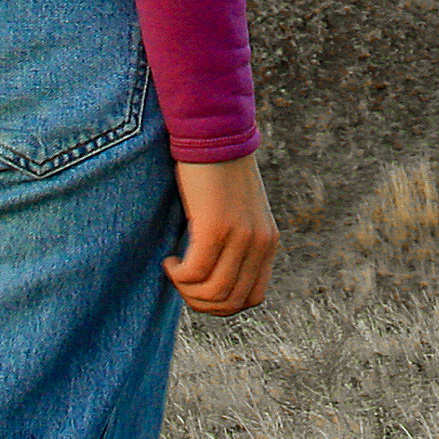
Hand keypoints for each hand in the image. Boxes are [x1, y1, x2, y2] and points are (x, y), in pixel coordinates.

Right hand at [166, 156, 276, 314]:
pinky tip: (170, 259)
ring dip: (186, 291)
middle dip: (200, 303)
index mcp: (268, 242)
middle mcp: (260, 243)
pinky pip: (194, 273)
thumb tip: (213, 281)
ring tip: (174, 270)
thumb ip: (236, 243)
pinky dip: (177, 275)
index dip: (221, 304)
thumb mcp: (239, 212)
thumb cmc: (219, 172)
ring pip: (212, 293)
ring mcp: (241, 236)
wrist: (214, 133)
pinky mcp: (216, 227)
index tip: (199, 288)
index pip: (252, 298)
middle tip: (181, 284)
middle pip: (231, 302)